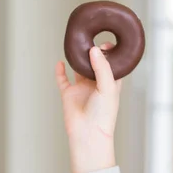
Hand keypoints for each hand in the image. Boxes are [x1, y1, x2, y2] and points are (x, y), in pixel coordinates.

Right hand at [55, 43, 120, 172]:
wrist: (88, 133)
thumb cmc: (104, 114)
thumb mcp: (107, 87)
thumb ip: (102, 68)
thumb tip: (94, 49)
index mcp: (111, 84)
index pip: (112, 65)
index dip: (111, 54)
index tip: (107, 42)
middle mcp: (96, 85)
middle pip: (94, 64)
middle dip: (93, 53)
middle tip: (90, 39)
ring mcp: (82, 89)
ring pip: (79, 70)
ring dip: (77, 59)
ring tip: (76, 45)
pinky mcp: (68, 94)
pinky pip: (62, 80)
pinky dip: (60, 71)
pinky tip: (60, 62)